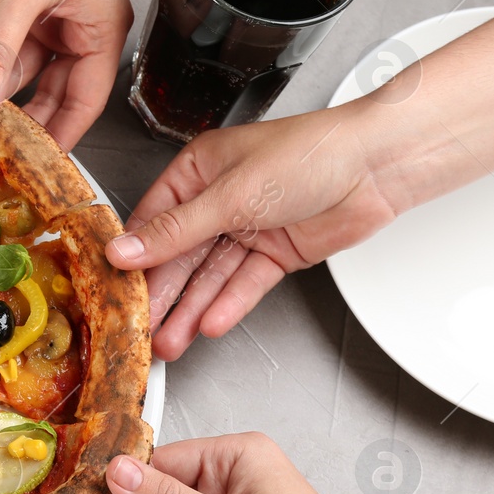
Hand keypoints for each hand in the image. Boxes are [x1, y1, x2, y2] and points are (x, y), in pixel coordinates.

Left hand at [0, 0, 131, 149]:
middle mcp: (81, 25)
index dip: (59, 136)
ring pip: (20, 67)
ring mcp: (51, 14)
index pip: (84, 101)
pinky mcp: (22, 1)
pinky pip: (0, 42)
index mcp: (103, 28)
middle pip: (50, 90)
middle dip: (18, 113)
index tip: (34, 164)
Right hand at [105, 103, 399, 359]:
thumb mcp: (230, 194)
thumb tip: (125, 250)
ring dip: (192, 309)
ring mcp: (249, 228)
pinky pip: (245, 283)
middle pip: (181, 255)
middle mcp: (219, 200)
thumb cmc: (309, 152)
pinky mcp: (276, 252)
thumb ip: (176, 231)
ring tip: (171, 341)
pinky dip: (230, 303)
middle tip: (143, 328)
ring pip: (211, 276)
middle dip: (163, 294)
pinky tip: (211, 323)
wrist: (377, 166)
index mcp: (198, 171)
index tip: (115, 288)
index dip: (135, 256)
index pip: (154, 220)